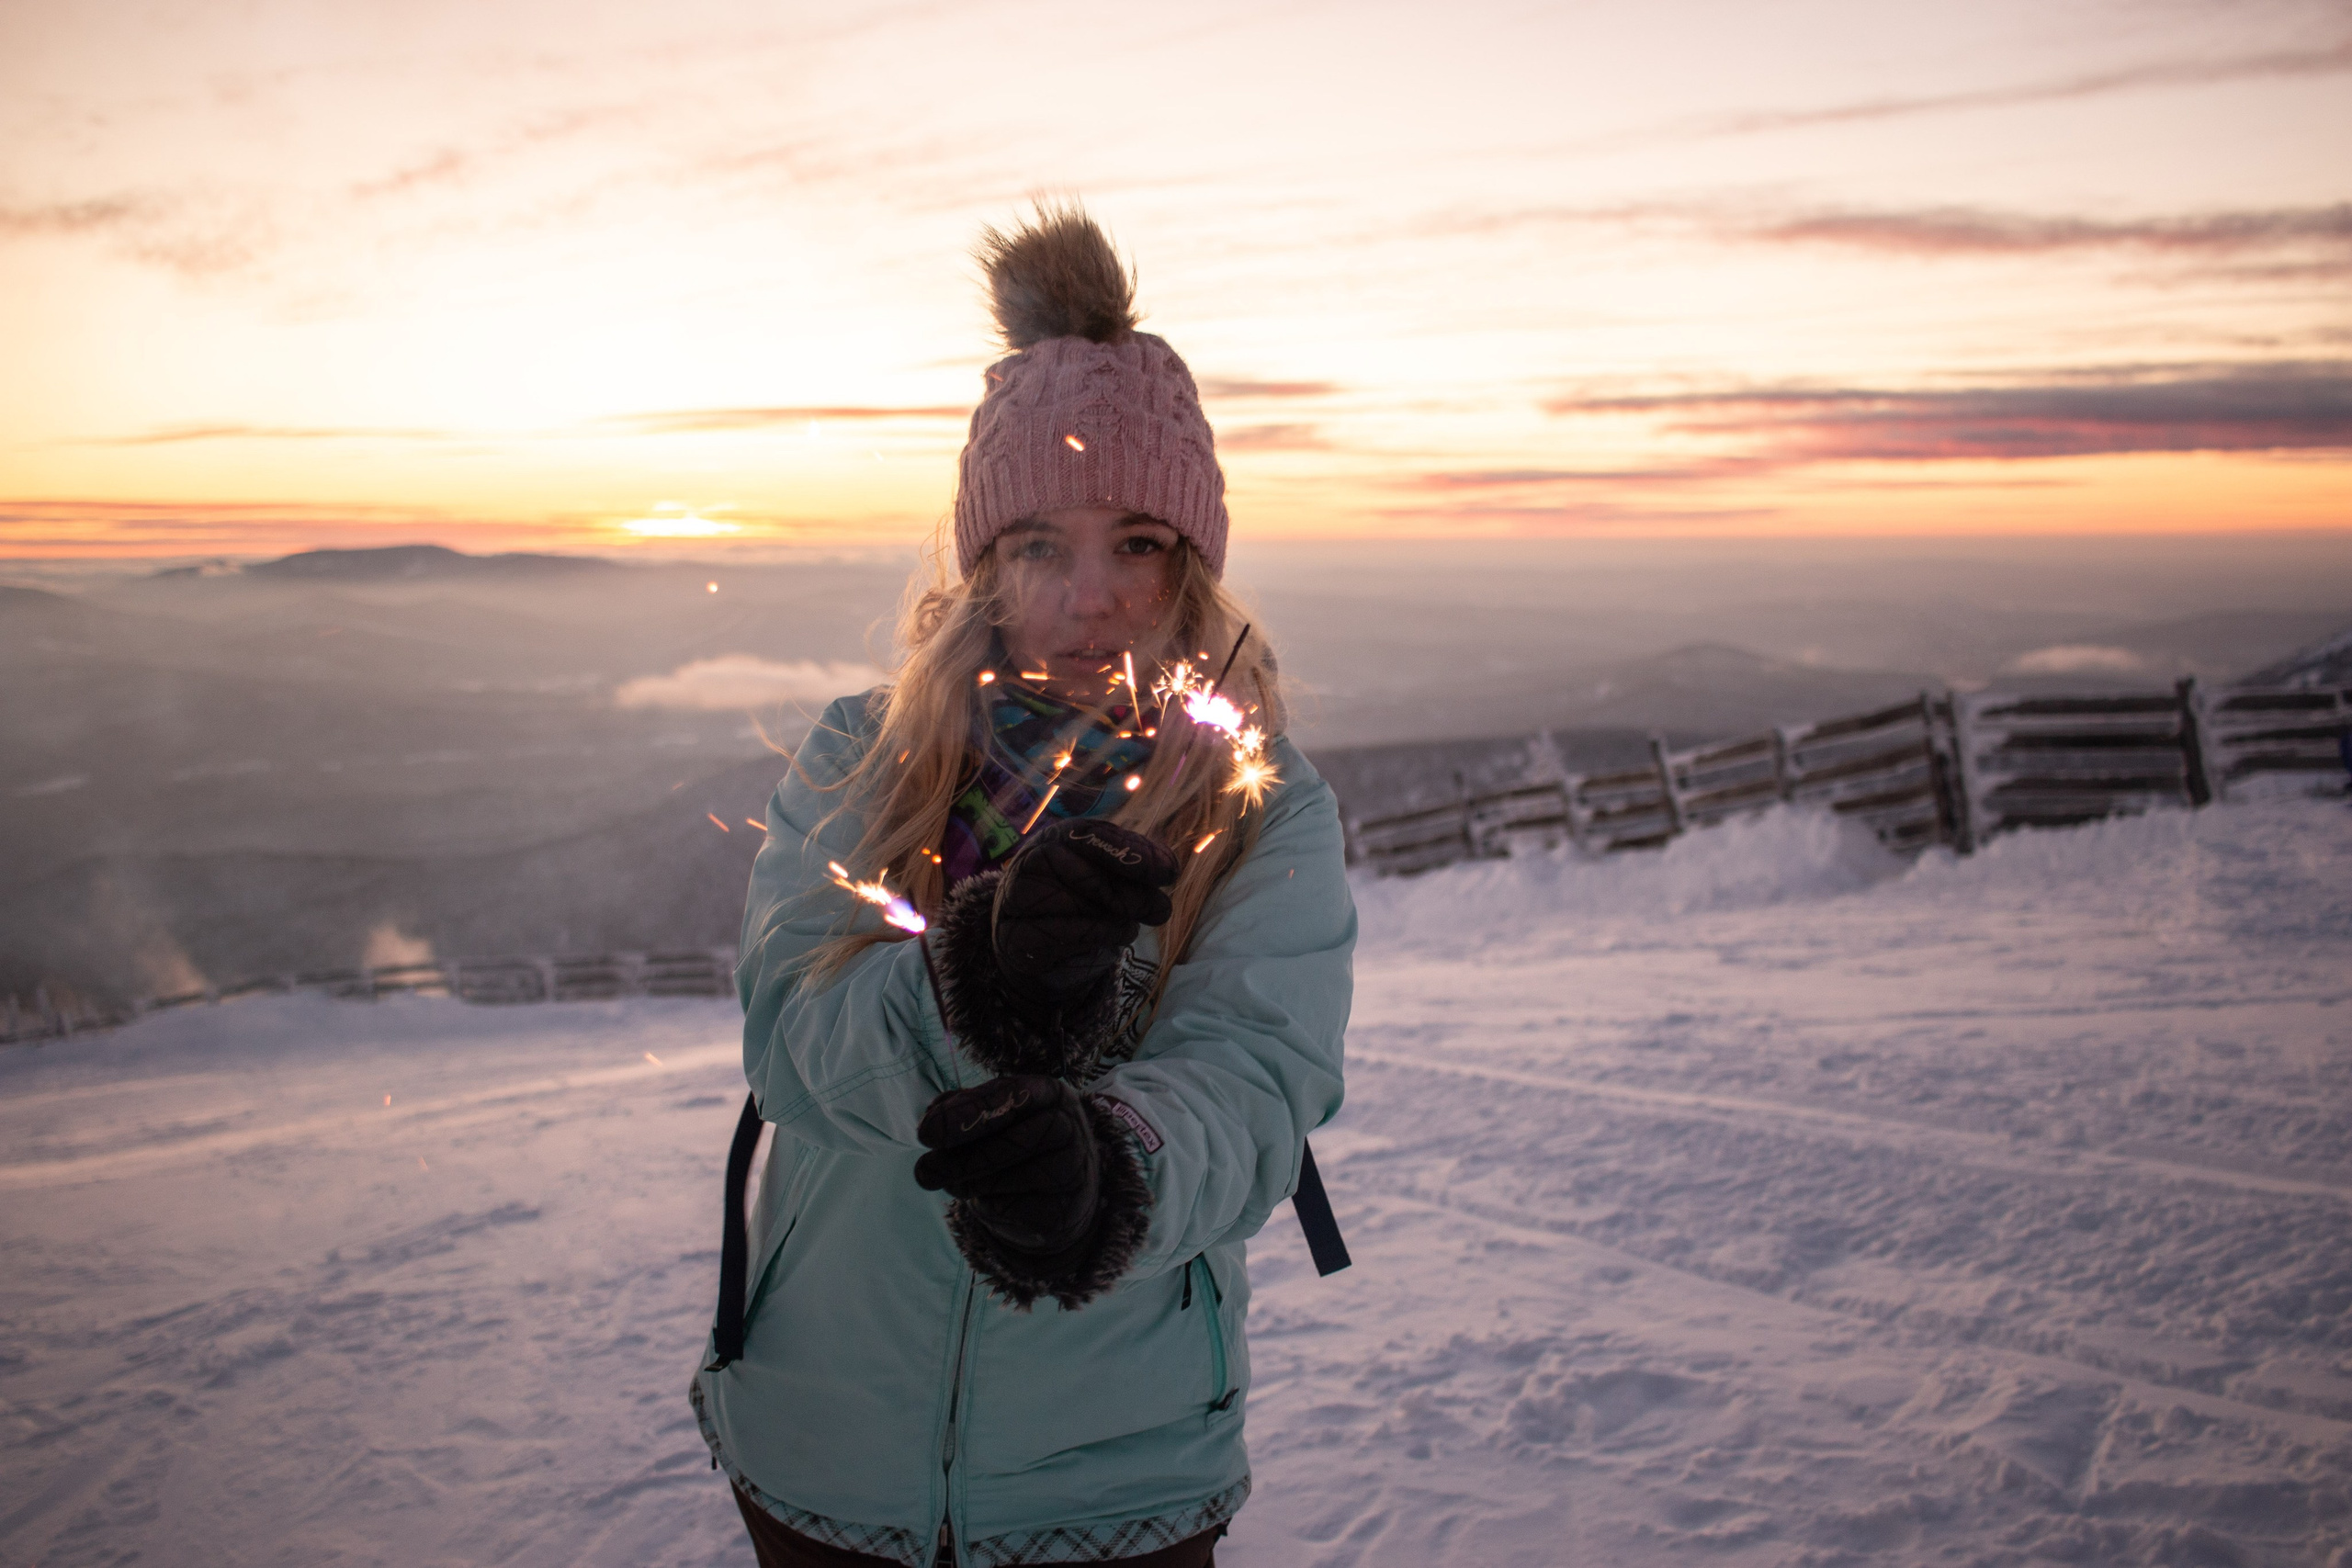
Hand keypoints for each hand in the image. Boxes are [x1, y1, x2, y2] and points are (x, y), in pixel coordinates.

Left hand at [914, 1076, 1099, 1256]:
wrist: (1057, 1199)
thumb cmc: (1017, 1149)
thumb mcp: (994, 1119)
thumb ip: (963, 1111)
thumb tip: (933, 1116)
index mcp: (1051, 1094)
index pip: (1013, 1094)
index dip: (969, 1111)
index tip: (926, 1132)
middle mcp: (1069, 1127)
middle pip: (1009, 1141)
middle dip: (960, 1158)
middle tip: (923, 1171)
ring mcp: (1071, 1170)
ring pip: (1005, 1177)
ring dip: (967, 1182)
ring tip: (951, 1182)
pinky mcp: (1061, 1210)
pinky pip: (1011, 1208)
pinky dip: (988, 1206)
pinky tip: (989, 1200)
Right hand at [993, 820, 1179, 996]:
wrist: (1035, 937)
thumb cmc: (1081, 895)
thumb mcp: (1109, 870)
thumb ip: (1138, 861)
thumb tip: (1167, 867)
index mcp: (1058, 836)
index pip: (1091, 835)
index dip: (1131, 853)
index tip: (1168, 872)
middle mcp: (1031, 860)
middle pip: (1088, 876)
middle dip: (1132, 896)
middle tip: (1160, 910)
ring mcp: (1017, 898)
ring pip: (1078, 908)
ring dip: (1115, 920)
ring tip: (1129, 924)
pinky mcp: (1015, 935)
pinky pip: (1065, 935)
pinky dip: (1097, 937)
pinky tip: (1113, 936)